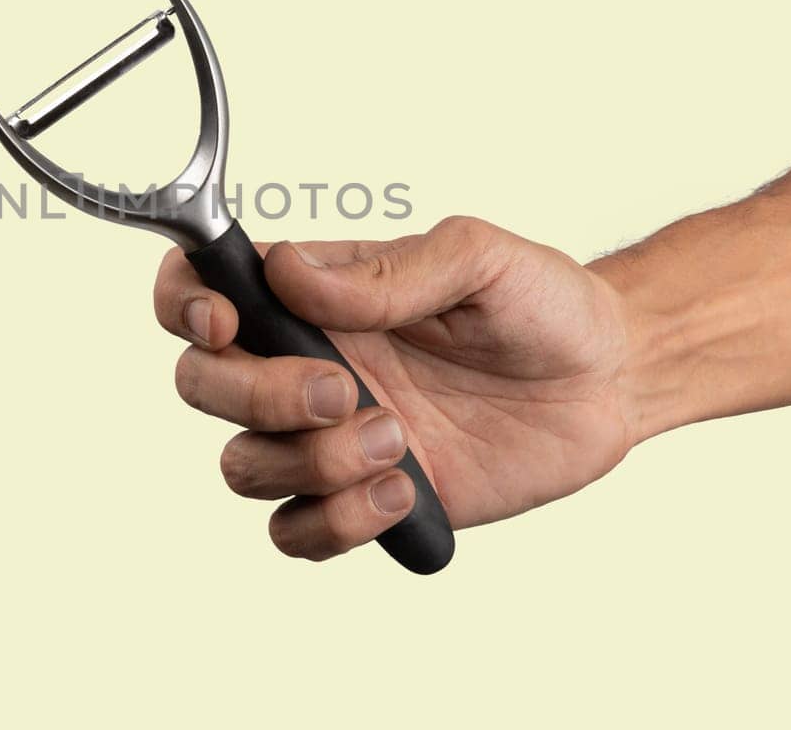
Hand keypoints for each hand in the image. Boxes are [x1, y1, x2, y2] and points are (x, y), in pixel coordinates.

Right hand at [153, 216, 635, 561]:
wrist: (609, 381)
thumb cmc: (542, 303)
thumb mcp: (479, 258)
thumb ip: (386, 270)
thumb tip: (290, 272)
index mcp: (315, 294)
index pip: (200, 288)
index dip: (182, 303)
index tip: (226, 323)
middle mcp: (305, 362)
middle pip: (202, 385)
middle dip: (257, 396)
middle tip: (344, 390)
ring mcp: (329, 436)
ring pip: (243, 466)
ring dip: (309, 462)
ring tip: (397, 440)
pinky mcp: (366, 499)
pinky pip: (296, 532)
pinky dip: (335, 522)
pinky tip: (403, 491)